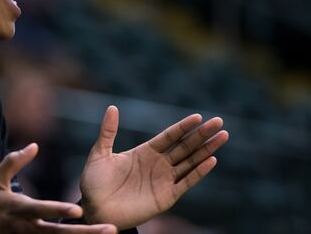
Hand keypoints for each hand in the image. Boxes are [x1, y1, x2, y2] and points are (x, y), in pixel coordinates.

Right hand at [0, 143, 117, 233]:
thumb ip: (14, 162)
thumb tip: (34, 146)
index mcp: (19, 209)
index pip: (42, 210)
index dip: (58, 210)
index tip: (77, 210)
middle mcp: (28, 227)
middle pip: (60, 233)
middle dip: (85, 232)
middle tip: (109, 228)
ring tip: (109, 232)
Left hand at [79, 106, 228, 229]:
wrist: (94, 209)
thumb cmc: (94, 182)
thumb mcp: (99, 153)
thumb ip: (108, 131)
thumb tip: (112, 107)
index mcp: (144, 152)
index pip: (169, 136)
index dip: (183, 127)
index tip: (198, 117)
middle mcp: (158, 164)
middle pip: (185, 147)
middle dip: (202, 135)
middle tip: (219, 122)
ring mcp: (164, 180)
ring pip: (190, 162)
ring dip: (206, 150)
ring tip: (222, 137)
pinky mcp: (166, 197)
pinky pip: (186, 182)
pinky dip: (198, 172)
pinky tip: (211, 160)